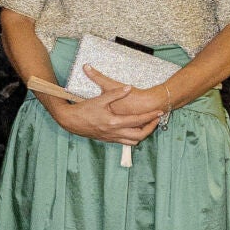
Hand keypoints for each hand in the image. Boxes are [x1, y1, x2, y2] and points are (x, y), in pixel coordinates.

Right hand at [47, 65, 161, 144]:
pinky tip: (131, 128)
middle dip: (150, 128)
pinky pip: (124, 142)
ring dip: (141, 134)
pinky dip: (132, 136)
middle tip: (155, 120)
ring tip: (145, 125)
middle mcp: (114, 133)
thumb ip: (115, 94)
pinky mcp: (107, 139)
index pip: (138, 121)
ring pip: (133, 141)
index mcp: (114, 122)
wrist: (70, 121)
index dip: (150, 116)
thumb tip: (128, 88)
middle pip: (139, 135)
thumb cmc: (84, 110)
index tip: (159, 112)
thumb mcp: (99, 100)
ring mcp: (111, 138)